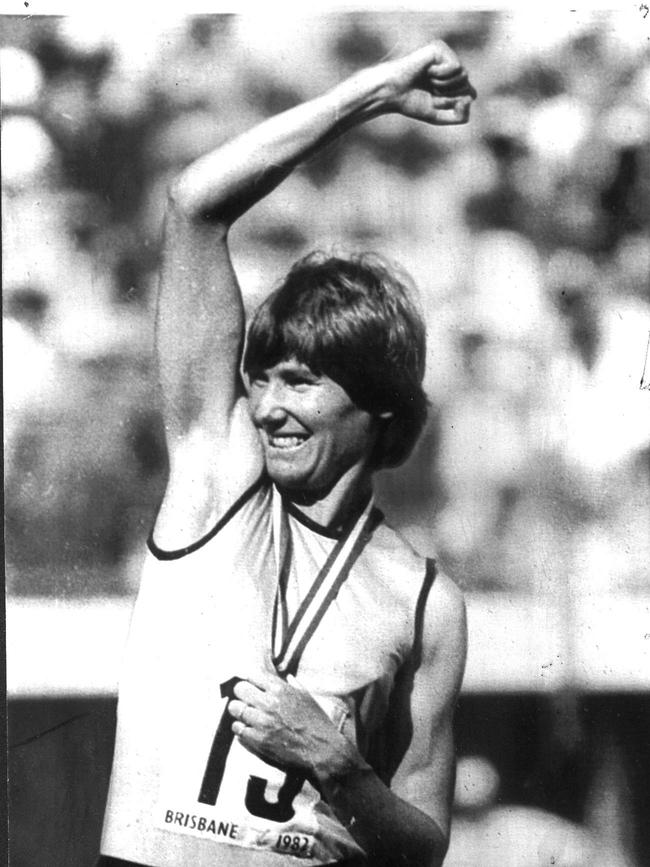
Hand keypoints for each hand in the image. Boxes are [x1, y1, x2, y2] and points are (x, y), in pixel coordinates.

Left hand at [228, 669, 359, 777]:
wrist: (323, 752)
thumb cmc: (318, 723)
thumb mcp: (308, 698)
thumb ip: (294, 685)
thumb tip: (287, 677)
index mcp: (281, 690)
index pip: (251, 675)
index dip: (250, 680)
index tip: (251, 686)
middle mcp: (269, 703)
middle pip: (239, 690)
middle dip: (242, 694)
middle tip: (246, 700)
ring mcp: (261, 723)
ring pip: (235, 710)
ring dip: (240, 712)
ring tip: (247, 717)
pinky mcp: (258, 741)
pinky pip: (238, 730)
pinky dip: (241, 729)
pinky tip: (250, 730)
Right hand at [378, 40, 475, 125]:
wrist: (391, 91)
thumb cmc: (411, 102)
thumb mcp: (439, 116)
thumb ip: (460, 117)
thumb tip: (470, 98)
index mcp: (450, 81)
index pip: (470, 95)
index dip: (457, 104)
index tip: (437, 104)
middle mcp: (450, 67)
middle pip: (468, 86)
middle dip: (450, 95)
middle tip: (431, 92)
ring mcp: (445, 56)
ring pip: (464, 75)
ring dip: (445, 86)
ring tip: (429, 81)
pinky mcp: (440, 48)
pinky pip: (455, 66)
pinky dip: (442, 75)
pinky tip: (428, 71)